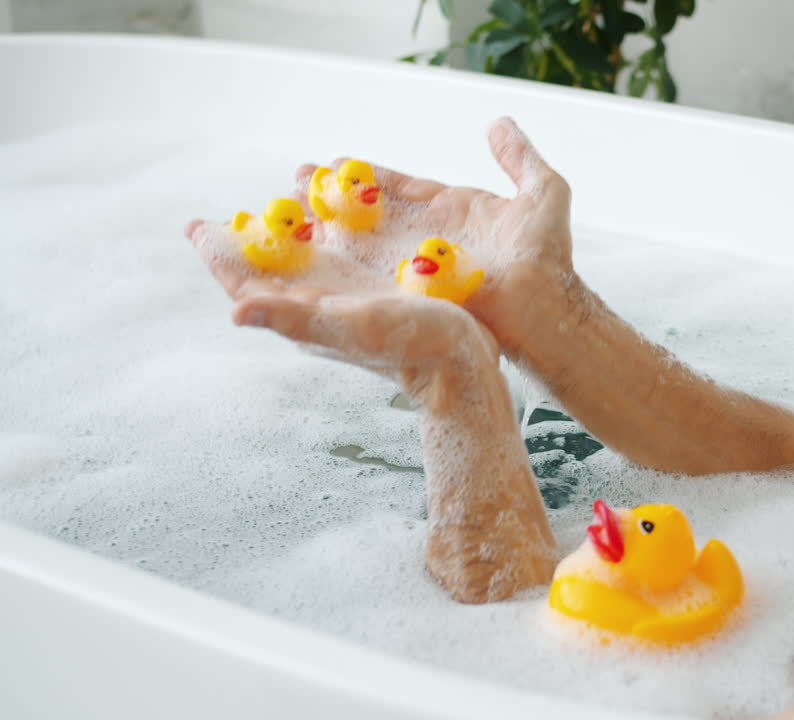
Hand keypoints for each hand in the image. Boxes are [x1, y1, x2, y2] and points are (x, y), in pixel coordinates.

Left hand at [184, 218, 498, 392]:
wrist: (461, 365)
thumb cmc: (410, 346)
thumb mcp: (349, 325)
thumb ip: (293, 315)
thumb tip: (236, 310)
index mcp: (303, 315)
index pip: (247, 283)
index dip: (220, 255)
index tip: (196, 226)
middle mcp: (321, 305)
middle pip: (273, 268)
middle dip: (253, 237)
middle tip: (235, 212)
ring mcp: (350, 298)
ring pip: (310, 258)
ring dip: (294, 228)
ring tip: (288, 196)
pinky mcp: (379, 292)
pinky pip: (346, 255)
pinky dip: (335, 229)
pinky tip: (338, 212)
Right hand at [291, 117, 579, 362]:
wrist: (545, 305)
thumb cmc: (548, 257)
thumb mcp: (542, 193)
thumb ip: (519, 157)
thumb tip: (499, 123)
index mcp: (453, 210)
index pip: (401, 187)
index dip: (368, 176)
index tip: (334, 162)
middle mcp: (428, 237)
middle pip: (371, 212)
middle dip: (334, 197)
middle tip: (297, 181)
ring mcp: (416, 263)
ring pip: (362, 239)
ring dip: (327, 224)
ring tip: (288, 211)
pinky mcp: (407, 287)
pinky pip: (364, 270)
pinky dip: (336, 260)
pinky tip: (306, 248)